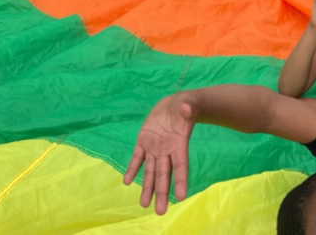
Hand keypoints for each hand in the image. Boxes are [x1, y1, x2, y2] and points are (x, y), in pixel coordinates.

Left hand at [123, 93, 195, 214]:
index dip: (181, 180)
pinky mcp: (144, 142)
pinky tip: (127, 181)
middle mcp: (167, 151)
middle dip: (162, 192)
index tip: (181, 196)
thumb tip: (185, 109)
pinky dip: (132, 169)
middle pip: (164, 175)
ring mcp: (154, 148)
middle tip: (160, 211)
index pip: (181, 165)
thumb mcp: (188, 103)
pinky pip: (137, 158)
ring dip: (147, 187)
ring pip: (150, 171)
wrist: (174, 105)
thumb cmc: (186, 106)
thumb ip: (188, 108)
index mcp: (179, 144)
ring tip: (144, 204)